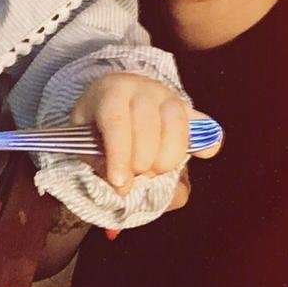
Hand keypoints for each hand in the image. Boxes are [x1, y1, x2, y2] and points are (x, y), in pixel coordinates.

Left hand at [72, 73, 220, 195]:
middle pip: (148, 132)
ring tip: (153, 169)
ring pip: (177, 131)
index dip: (120, 156)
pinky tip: (203, 154)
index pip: (117, 124)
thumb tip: (124, 198)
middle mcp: (142, 89)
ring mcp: (168, 96)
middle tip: (132, 174)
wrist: (112, 94)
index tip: (120, 183)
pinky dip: (205, 143)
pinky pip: (204, 126)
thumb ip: (98, 165)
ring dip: (166, 160)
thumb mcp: (83, 138)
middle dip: (141, 164)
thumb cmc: (96, 123)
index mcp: (111, 92)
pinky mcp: (187, 108)